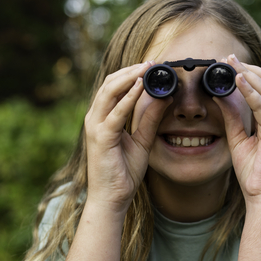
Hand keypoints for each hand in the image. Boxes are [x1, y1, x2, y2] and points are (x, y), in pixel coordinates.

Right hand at [83, 61, 171, 211]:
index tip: (150, 66)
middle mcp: (95, 118)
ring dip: (130, 77)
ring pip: (109, 91)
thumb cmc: (123, 171)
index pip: (114, 87)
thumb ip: (150, 119)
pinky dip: (129, 97)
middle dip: (131, 71)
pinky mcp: (101, 137)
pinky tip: (141, 86)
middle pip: (110, 84)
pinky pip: (116, 112)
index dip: (130, 74)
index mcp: (102, 118)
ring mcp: (95, 127)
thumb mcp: (142, 140)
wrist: (112, 198)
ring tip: (147, 68)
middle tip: (151, 62)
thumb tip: (165, 98)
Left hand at [214, 54, 260, 206]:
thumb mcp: (238, 138)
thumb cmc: (254, 171)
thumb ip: (232, 116)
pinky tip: (238, 80)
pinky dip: (251, 92)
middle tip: (227, 57)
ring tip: (230, 62)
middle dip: (247, 67)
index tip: (228, 63)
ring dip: (248, 73)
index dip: (248, 72)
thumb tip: (220, 95)